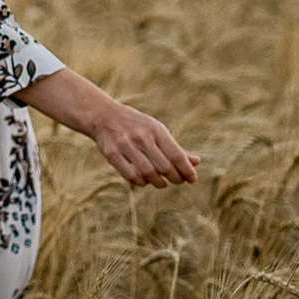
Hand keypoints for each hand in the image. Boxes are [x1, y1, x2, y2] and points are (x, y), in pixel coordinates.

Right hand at [15, 68, 199, 187]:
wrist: (103, 115)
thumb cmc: (136, 125)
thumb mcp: (157, 130)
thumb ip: (175, 147)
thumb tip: (196, 162)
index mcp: (155, 129)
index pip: (176, 154)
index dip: (186, 170)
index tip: (192, 179)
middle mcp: (141, 136)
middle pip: (164, 166)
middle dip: (175, 178)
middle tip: (178, 181)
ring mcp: (125, 145)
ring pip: (148, 173)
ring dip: (159, 183)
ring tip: (162, 183)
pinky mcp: (112, 154)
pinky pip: (130, 176)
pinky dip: (141, 182)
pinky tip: (145, 181)